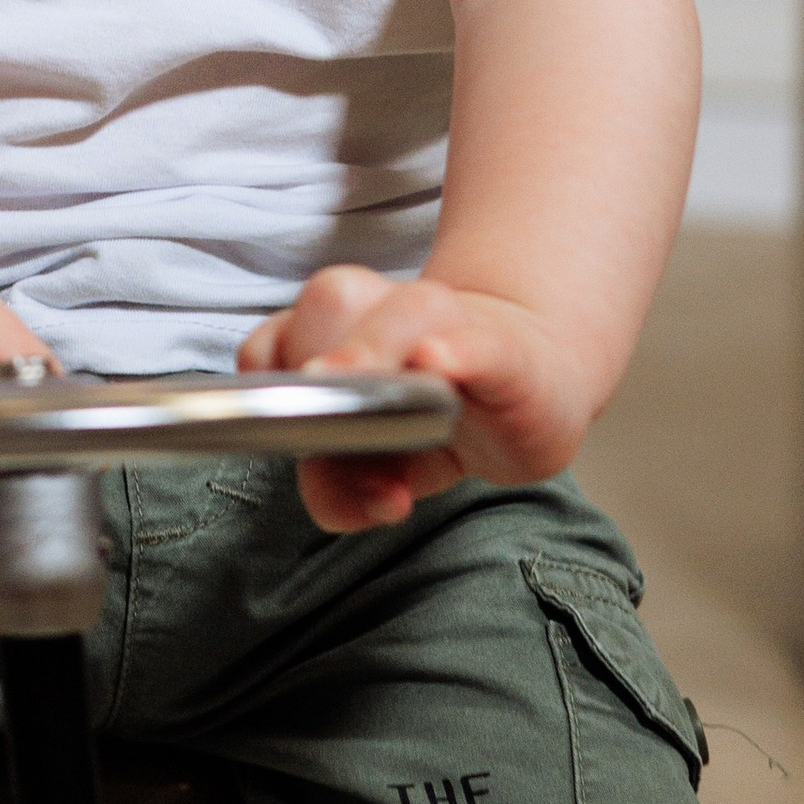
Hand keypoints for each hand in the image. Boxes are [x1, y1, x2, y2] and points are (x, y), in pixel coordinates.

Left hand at [239, 263, 591, 531]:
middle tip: (333, 415)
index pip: (278, 341)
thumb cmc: (440, 420)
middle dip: (323, 356)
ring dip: (378, 349)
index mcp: (337, 334)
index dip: (271, 377)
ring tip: (381, 398)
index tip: (278, 420)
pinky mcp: (506, 350)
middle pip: (333, 301)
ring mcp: (450, 324)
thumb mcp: (379, 467)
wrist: (532, 385)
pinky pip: (478, 342)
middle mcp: (388, 312)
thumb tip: (358, 503)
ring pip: (402, 307)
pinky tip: (440, 364)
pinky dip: (457, 354)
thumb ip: (345, 489)